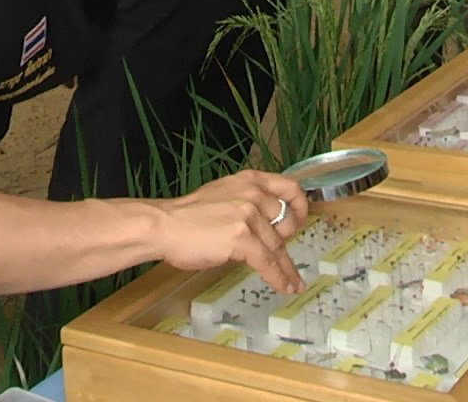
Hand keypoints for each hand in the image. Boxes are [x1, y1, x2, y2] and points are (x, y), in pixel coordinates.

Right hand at [156, 170, 309, 294]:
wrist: (164, 226)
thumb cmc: (187, 215)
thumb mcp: (222, 195)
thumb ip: (246, 201)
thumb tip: (265, 222)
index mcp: (249, 180)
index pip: (289, 187)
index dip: (301, 205)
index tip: (303, 218)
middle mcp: (253, 194)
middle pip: (287, 222)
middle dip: (288, 242)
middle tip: (284, 254)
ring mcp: (248, 216)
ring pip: (278, 247)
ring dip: (287, 268)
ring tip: (292, 281)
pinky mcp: (241, 239)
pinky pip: (267, 262)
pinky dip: (278, 277)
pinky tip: (283, 286)